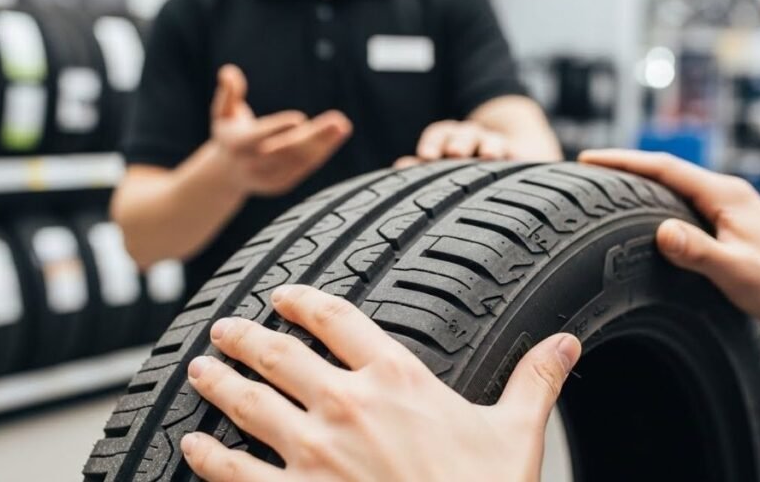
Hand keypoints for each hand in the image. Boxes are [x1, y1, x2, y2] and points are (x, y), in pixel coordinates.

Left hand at [182, 285, 581, 481]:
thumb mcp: (516, 436)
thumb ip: (534, 380)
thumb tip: (566, 342)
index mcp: (398, 380)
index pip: (338, 318)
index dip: (303, 300)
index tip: (283, 294)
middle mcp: (348, 406)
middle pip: (279, 353)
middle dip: (245, 337)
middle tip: (224, 329)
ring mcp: (315, 454)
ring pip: (248, 403)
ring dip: (218, 384)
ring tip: (200, 370)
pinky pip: (235, 473)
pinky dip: (208, 457)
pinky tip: (192, 445)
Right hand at [211, 65, 351, 195]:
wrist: (227, 174)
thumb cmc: (229, 133)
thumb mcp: (223, 112)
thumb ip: (228, 92)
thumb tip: (229, 71)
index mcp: (237, 144)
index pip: (259, 136)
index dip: (278, 128)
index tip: (300, 119)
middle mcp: (253, 164)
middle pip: (286, 150)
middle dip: (314, 136)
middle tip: (338, 120)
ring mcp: (268, 177)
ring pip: (299, 160)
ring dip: (324, 144)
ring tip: (342, 126)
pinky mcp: (281, 184)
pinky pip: (304, 168)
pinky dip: (321, 152)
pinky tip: (336, 137)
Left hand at [395, 120, 510, 168]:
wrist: (513, 158)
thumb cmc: (467, 169)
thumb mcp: (445, 166)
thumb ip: (423, 167)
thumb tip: (401, 166)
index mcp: (452, 142)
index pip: (441, 134)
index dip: (433, 142)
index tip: (426, 155)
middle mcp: (475, 141)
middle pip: (466, 133)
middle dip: (460, 141)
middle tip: (455, 152)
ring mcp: (499, 148)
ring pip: (492, 141)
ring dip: (489, 145)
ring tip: (488, 154)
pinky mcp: (521, 158)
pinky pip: (519, 154)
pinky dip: (517, 155)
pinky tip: (516, 159)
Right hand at [580, 149, 759, 347]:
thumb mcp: (736, 271)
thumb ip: (697, 251)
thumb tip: (661, 232)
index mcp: (725, 195)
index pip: (664, 168)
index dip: (623, 161)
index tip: (589, 159)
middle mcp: (726, 193)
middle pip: (665, 171)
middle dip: (625, 167)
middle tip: (586, 172)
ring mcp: (728, 206)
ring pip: (674, 187)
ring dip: (640, 184)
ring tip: (605, 189)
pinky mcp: (728, 223)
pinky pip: (683, 203)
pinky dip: (656, 201)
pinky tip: (642, 215)